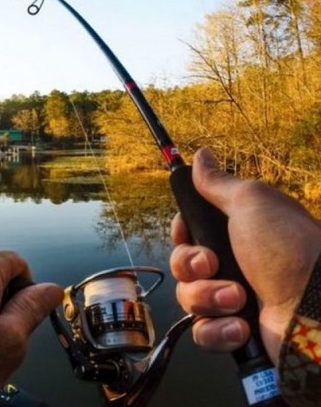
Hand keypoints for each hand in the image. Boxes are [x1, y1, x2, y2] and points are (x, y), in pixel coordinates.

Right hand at [170, 148, 320, 363]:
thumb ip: (218, 183)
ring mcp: (232, 301)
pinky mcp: (234, 333)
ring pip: (188, 299)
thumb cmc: (287, 247)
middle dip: (191, 266)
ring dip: (208, 298)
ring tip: (238, 298)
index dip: (181, 234)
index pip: (187, 232)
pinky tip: (239, 326)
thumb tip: (200, 154)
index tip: (186, 233)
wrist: (317, 308)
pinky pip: (202, 332)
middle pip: (181, 265)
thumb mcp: (252, 202)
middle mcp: (232, 265)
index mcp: (235, 234)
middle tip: (212, 265)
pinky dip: (217, 330)